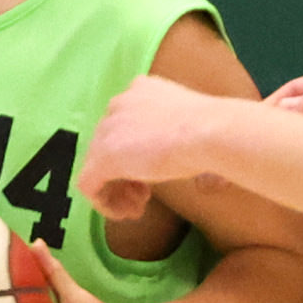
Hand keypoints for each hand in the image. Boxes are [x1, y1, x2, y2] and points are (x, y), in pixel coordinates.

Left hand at [80, 74, 228, 224]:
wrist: (210, 132)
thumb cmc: (214, 130)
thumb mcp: (192, 124)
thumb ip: (178, 135)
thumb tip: (196, 168)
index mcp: (141, 89)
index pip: (125, 125)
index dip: (136, 154)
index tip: (152, 172)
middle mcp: (119, 103)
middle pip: (109, 144)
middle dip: (125, 174)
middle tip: (144, 196)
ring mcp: (108, 128)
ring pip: (97, 164)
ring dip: (116, 190)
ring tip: (137, 207)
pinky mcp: (103, 156)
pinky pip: (89, 184)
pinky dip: (104, 202)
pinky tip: (123, 213)